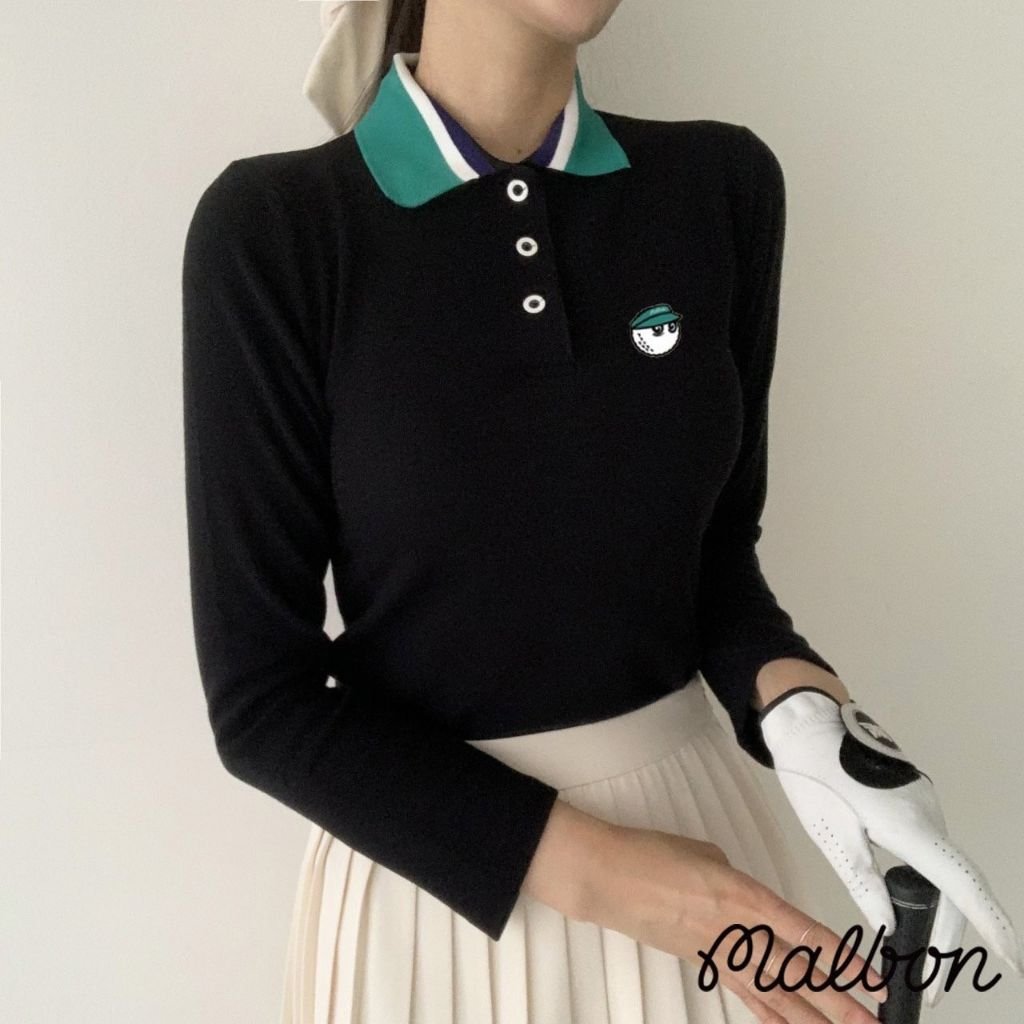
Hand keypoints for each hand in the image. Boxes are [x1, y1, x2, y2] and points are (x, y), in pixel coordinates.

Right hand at [524, 800, 887, 1022]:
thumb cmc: (651, 854)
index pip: (803, 934)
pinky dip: (768, 1012)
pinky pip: (742, 990)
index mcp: (741, 894)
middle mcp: (735, 929)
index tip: (872, 979)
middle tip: (871, 1023)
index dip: (841, 959)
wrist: (607, 876)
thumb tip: (751, 900)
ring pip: (772, 990)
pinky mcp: (700, 959)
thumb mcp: (706, 853)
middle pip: (795, 973)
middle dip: (837, 1002)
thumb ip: (737, 879)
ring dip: (810, 1016)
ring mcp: (717, 949)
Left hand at [758, 686, 1023, 1007]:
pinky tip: (913, 911)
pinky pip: (932, 851)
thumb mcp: (829, 833)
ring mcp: (923, 805)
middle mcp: (927, 814)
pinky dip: (929, 886)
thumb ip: (861, 881)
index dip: (990, 924)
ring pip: (944, 869)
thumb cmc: (814, 774)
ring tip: (923, 959)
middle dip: (949, 938)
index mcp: (908, 824)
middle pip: (955, 885)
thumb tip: (889, 928)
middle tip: (933, 986)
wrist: (808, 721)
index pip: (961, 883)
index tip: (1012, 962)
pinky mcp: (913, 801)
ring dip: (939, 914)